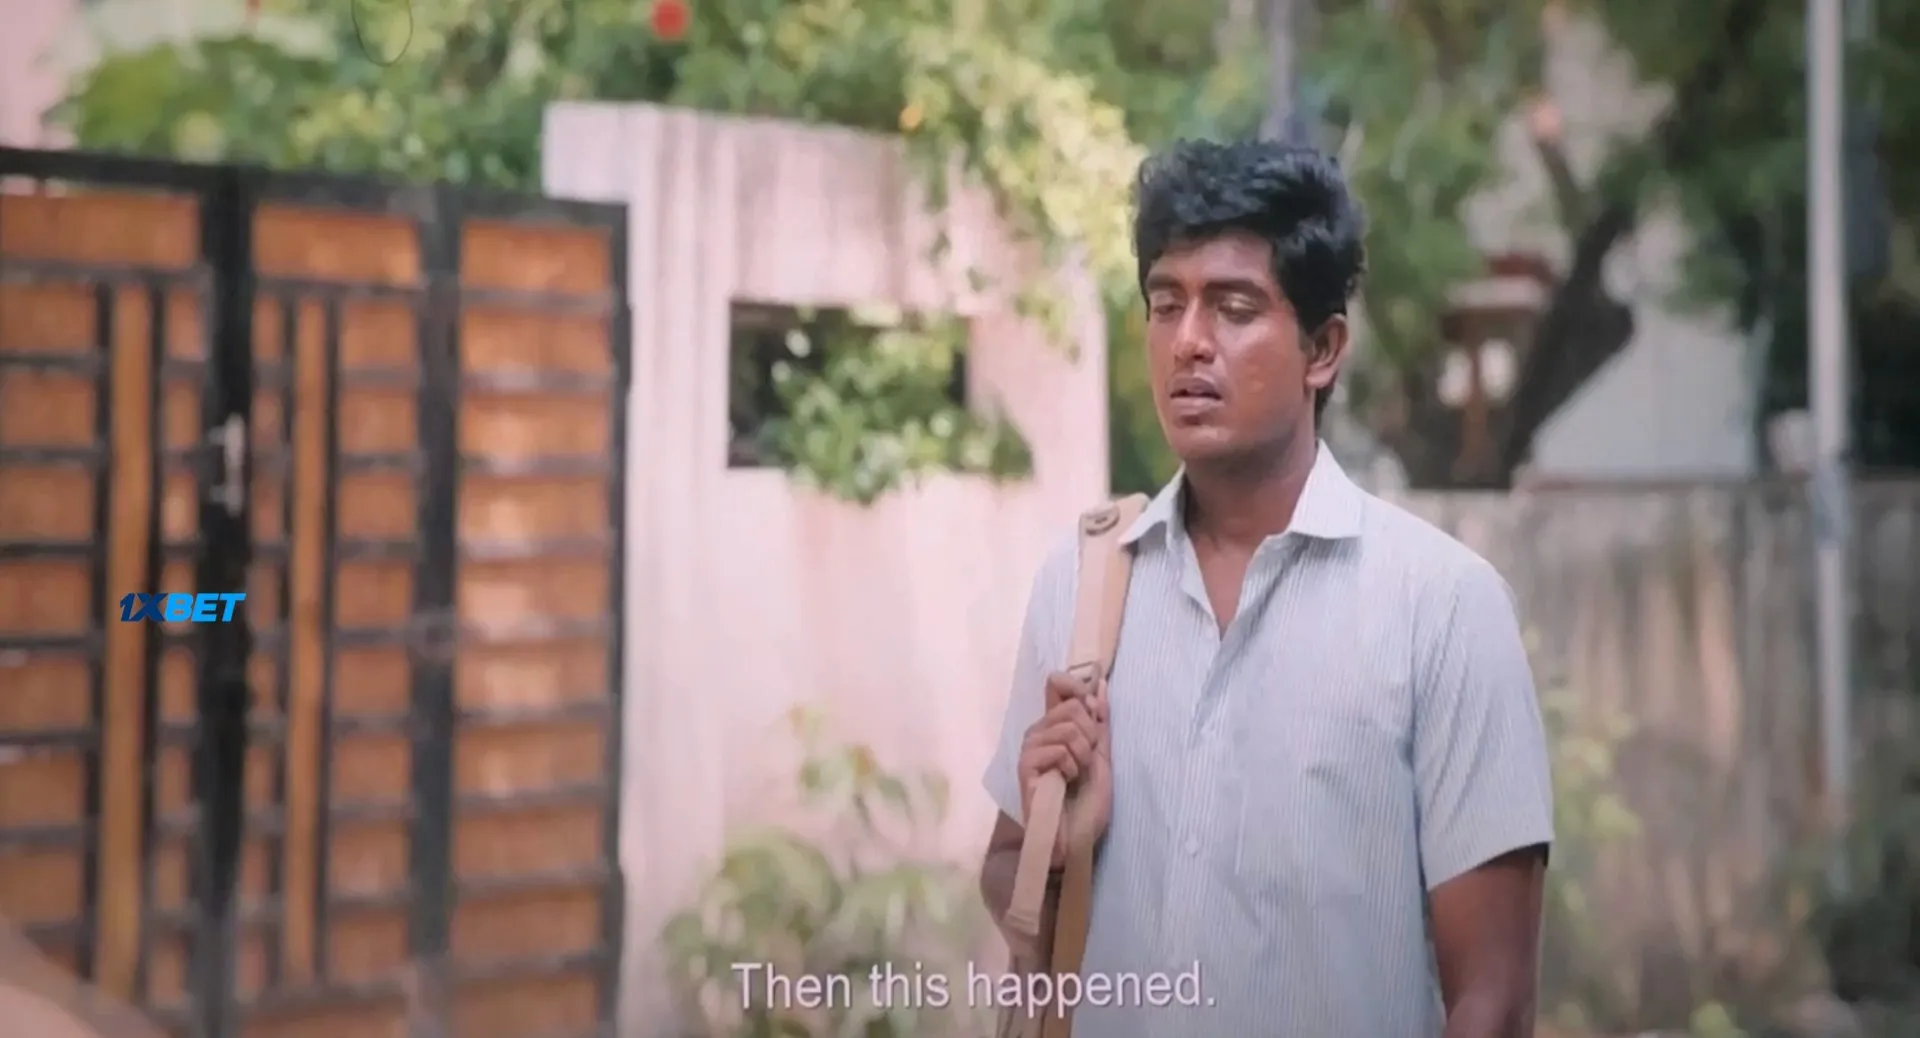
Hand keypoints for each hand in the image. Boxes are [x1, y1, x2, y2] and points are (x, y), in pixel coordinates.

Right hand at [1016, 669, 1112, 867]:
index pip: (1056, 684)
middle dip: (1090, 735)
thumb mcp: (1102, 756)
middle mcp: (1038, 733)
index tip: (1093, 712)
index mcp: (1055, 726)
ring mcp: (1029, 749)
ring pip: (1067, 728)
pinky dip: (1070, 767)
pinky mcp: (1025, 767)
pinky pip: (1057, 749)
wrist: (1077, 839)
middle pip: (1071, 707)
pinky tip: (1064, 782)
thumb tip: (1100, 683)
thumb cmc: (1088, 802)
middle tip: (1086, 760)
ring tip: (1076, 774)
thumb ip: (1100, 721)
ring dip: (1082, 754)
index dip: (1076, 687)